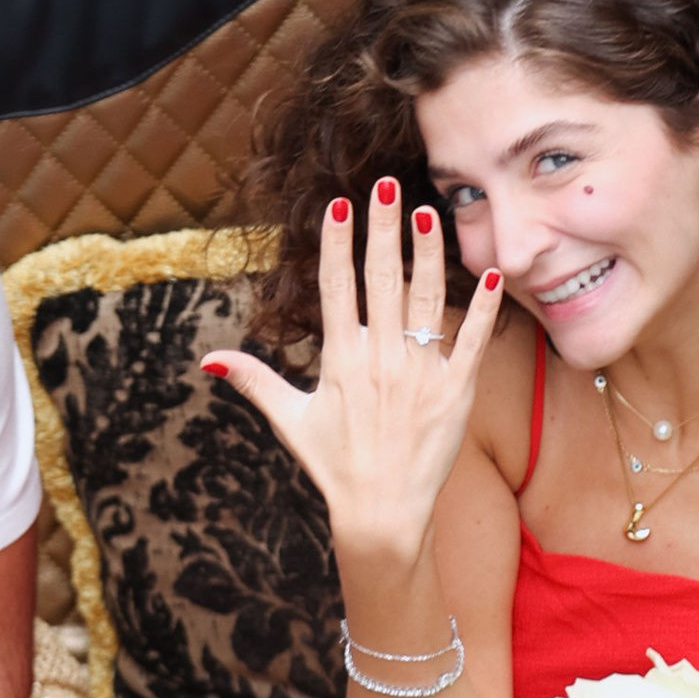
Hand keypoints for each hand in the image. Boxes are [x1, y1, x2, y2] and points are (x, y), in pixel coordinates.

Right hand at [205, 185, 502, 566]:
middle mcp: (381, 358)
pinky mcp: (455, 391)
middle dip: (382, 228)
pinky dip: (481, 306)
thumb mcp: (291, 420)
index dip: (339, 243)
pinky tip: (487, 271)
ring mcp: (420, 373)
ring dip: (426, 252)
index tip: (341, 205)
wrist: (382, 512)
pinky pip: (470, 340)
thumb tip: (210, 358)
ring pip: (426, 298)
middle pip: (381, 279)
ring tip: (428, 211)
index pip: (337, 286)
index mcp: (341, 359)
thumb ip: (255, 381)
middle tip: (386, 185)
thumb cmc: (335, 466)